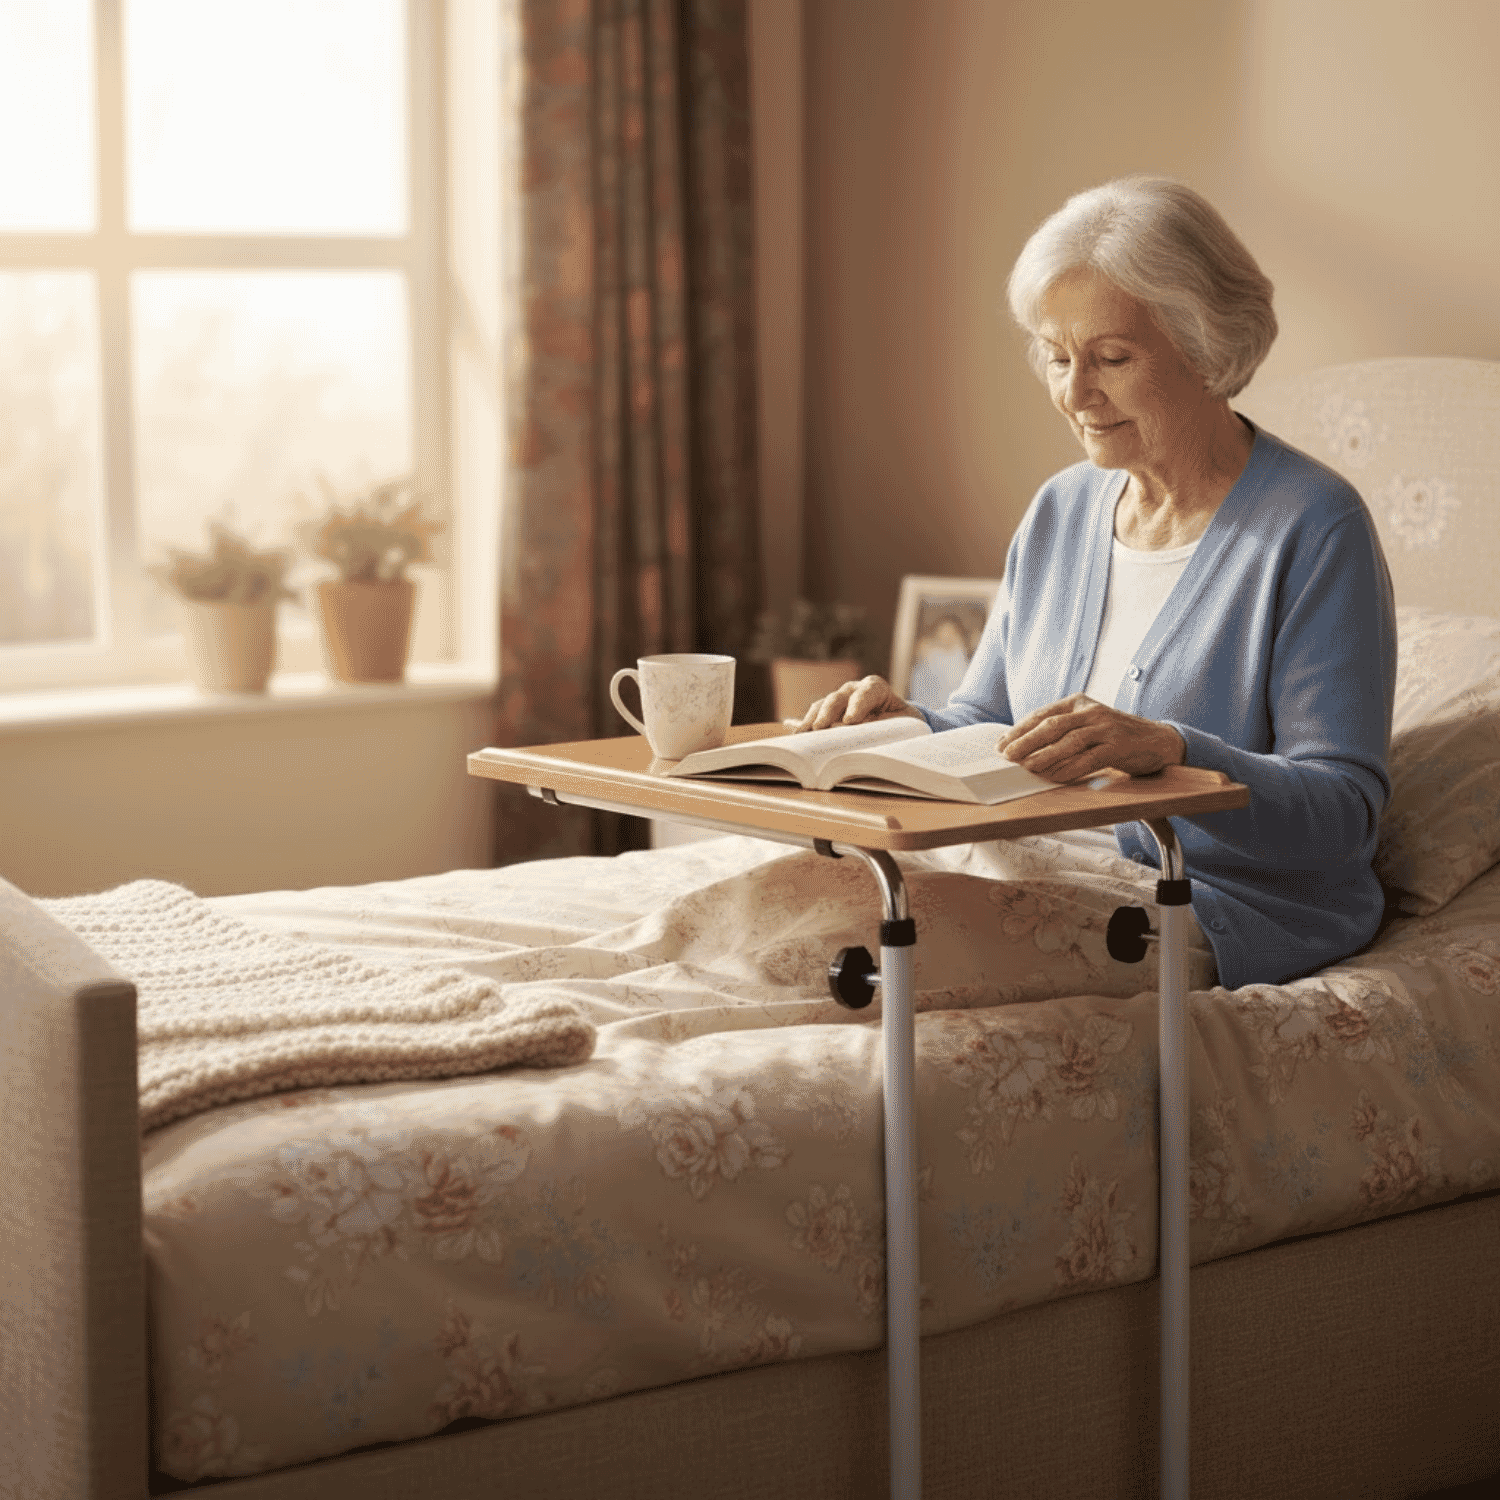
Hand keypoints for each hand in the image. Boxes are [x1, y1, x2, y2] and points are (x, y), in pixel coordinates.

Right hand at [793, 674, 924, 731]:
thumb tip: (859, 735)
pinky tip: (793, 734)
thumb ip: (885, 727)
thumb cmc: (903, 725)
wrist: (900, 726)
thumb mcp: (903, 726)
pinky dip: (804, 726)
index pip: (867, 692)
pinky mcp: (827, 714)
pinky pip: (813, 718)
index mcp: (875, 688)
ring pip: (821, 707)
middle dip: (828, 713)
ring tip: (801, 736)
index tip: (851, 721)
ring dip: (811, 721)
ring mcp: (837, 701)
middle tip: (820, 728)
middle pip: (838, 698)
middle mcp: (853, 691)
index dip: (858, 705)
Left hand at [995, 694, 1185, 780]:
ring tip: (1026, 767)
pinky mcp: (1119, 747)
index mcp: (1079, 702)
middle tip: (1006, 755)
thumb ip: (1062, 730)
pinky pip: (1089, 759)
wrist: (1159, 741)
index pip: (1043, 714)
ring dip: (1044, 755)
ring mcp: (1106, 728)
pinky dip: (1069, 769)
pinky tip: (1053, 777)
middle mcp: (1091, 712)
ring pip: (1068, 741)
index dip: (1019, 729)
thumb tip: (1024, 748)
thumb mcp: (1087, 724)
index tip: (1000, 744)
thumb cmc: (1115, 736)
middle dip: (1026, 741)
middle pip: (1052, 726)